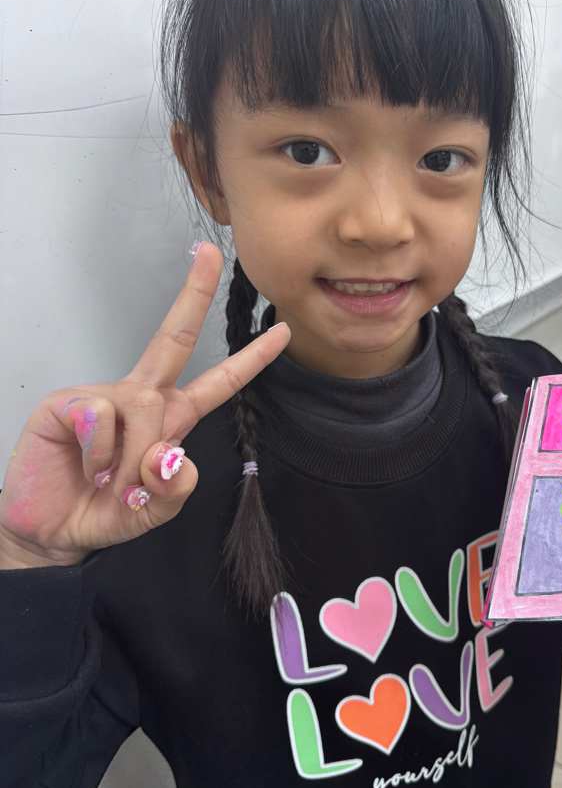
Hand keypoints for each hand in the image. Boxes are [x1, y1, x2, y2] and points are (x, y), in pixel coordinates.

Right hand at [0, 244, 288, 568]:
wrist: (53, 533)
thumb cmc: (105, 512)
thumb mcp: (156, 511)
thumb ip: (175, 489)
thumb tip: (170, 455)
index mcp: (171, 417)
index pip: (219, 383)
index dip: (251, 359)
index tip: (283, 331)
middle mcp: (141, 397)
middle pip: (173, 339)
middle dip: (193, 295)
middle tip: (210, 254)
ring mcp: (103, 397)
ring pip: (144, 405)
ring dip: (132, 457)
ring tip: (109, 482)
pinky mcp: (68, 404)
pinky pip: (101, 417)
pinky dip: (100, 454)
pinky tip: (86, 467)